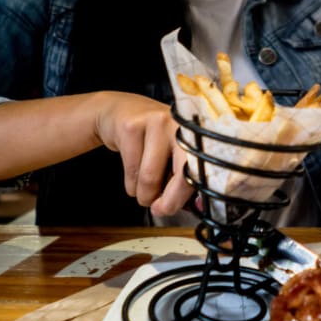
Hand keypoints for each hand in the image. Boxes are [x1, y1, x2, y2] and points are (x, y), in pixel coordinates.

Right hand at [92, 92, 193, 215]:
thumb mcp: (172, 152)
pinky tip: (132, 177)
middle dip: (168, 201)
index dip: (189, 195)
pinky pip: (131, 172)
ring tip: (144, 190)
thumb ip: (182, 177)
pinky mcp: (131, 127)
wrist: (119, 112)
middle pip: (181, 175)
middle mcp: (180, 124)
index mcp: (196, 134)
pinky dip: (130, 186)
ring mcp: (156, 122)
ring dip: (144, 195)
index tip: (173, 208)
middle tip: (158, 208)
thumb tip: (181, 209)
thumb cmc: (151, 139)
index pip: (202, 170)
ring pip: (150, 178)